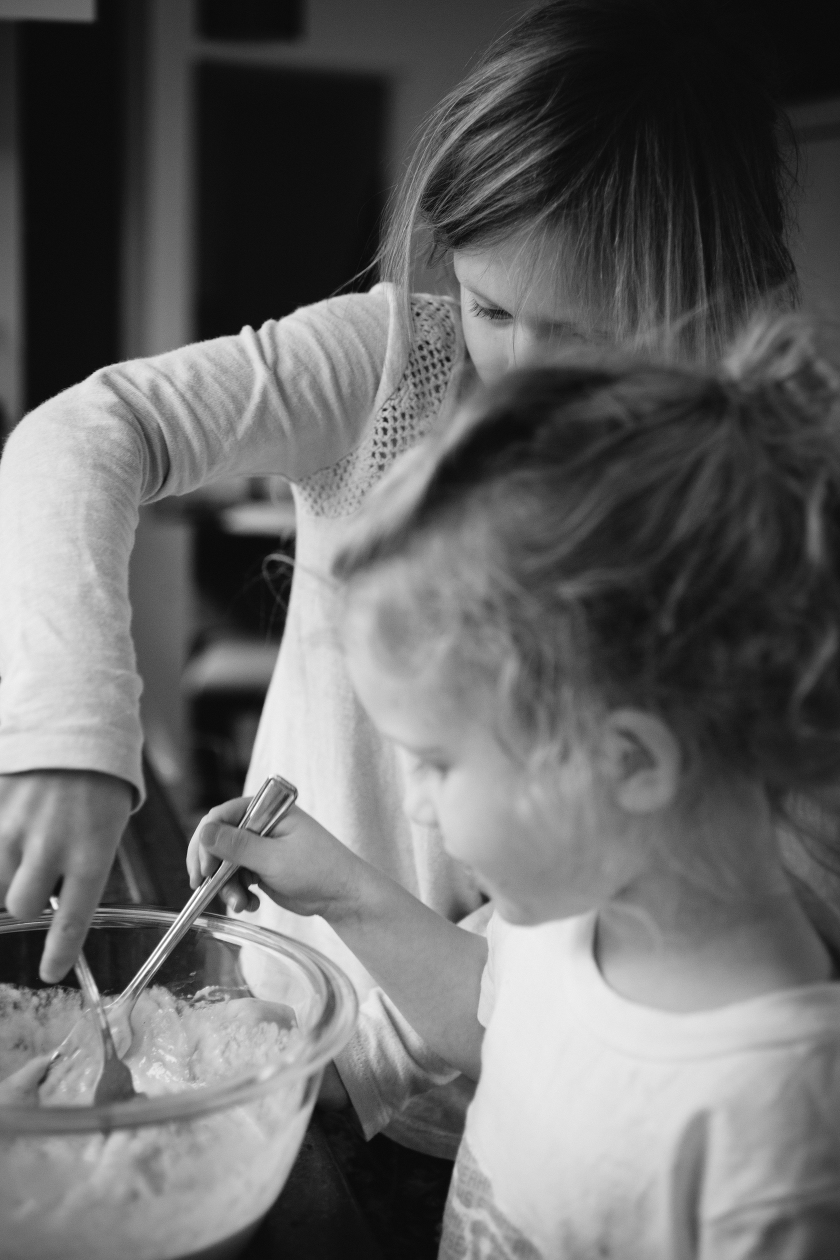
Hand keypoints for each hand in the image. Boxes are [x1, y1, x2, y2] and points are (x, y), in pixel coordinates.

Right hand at [0, 770, 132, 981]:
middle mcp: (52, 843)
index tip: (51, 973)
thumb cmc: (97, 787)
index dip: (59, 952)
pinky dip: (0, 851)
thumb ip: (80, 868)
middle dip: (28, 899)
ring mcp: (16, 825)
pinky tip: (14, 834)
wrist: (76, 727)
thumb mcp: (106, 830)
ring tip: (27, 843)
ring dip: (8, 873)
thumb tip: (51, 908)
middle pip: (22, 905)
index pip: (73, 919)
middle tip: (38, 874)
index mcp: (92, 851)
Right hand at [187, 796, 363, 922]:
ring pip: (225, 863)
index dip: (206, 840)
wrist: (343, 896)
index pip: (222, 815)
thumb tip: (203, 832)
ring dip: (226, 886)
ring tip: (240, 904)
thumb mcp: (274, 858)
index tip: (203, 868)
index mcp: (267, 810)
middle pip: (218, 839)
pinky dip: (238, 893)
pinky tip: (250, 905)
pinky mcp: (261, 867)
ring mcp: (261, 847)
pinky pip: (236, 878)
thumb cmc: (318, 869)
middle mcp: (261, 824)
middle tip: (202, 886)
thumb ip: (237, 846)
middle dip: (210, 865)